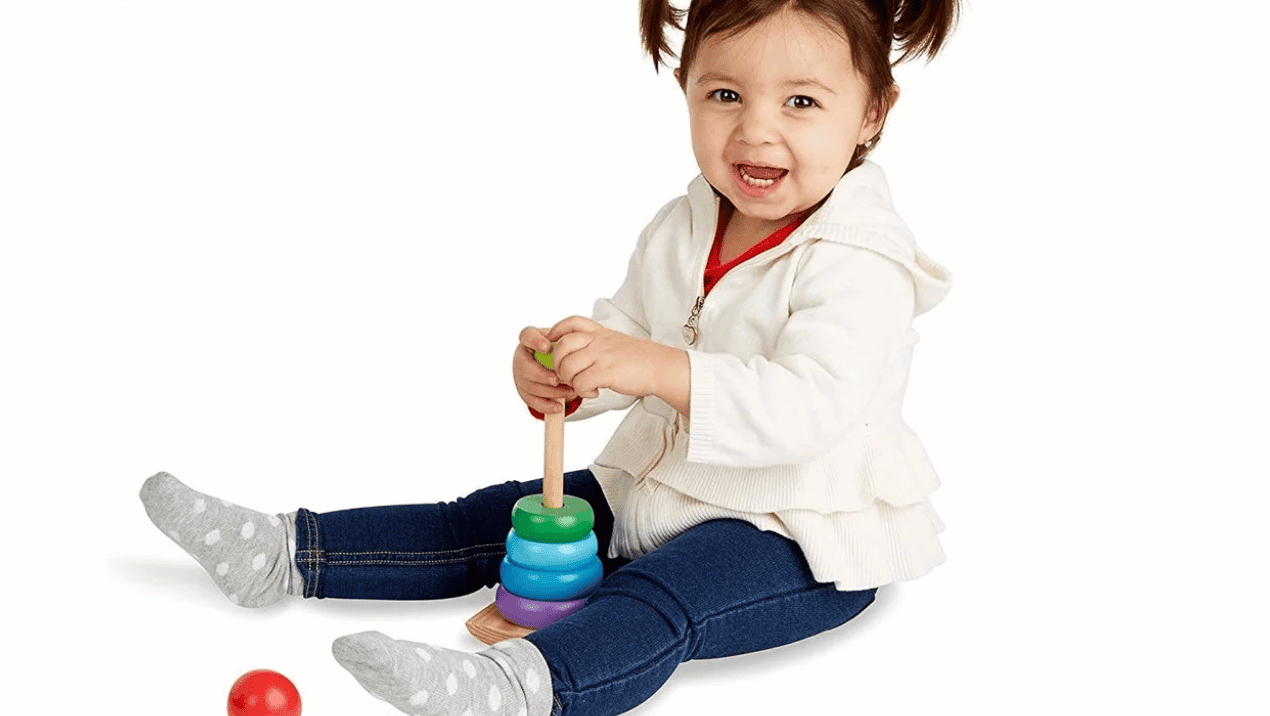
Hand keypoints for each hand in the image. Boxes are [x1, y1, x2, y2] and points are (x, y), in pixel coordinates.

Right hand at [512, 326, 575, 413]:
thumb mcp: (562, 339)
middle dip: (542, 375)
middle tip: (557, 380)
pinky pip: (533, 401)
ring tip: (570, 392)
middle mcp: (522, 357)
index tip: (547, 347)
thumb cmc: (559, 348)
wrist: (553, 363)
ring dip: (551, 392)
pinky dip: (546, 406)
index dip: (535, 342)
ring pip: (531, 387)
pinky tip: (559, 407)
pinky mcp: (525, 392)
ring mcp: (521, 376)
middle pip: (525, 368)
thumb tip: (574, 346)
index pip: (527, 336)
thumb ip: (566, 338)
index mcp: (529, 340)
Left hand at [546, 316, 667, 400]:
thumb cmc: (638, 359)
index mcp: (599, 332)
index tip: (551, 342)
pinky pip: (580, 383)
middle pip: (561, 347)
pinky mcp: (606, 372)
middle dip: (558, 364)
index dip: (556, 331)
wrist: (660, 367)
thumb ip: (595, 344)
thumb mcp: (614, 342)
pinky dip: (582, 391)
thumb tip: (574, 354)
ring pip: (567, 367)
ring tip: (581, 385)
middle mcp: (598, 340)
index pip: (570, 323)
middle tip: (568, 375)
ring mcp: (601, 355)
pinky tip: (593, 392)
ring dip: (569, 380)